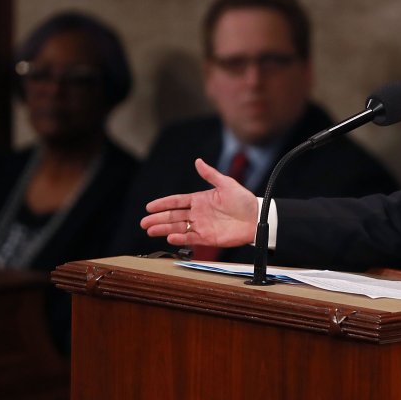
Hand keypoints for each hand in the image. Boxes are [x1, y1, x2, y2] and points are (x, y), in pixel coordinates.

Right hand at [140, 158, 257, 248]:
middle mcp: (198, 213)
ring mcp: (201, 226)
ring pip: (178, 228)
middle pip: (173, 216)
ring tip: (150, 230)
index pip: (177, 201)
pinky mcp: (207, 238)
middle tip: (144, 222)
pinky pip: (190, 239)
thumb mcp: (226, 184)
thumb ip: (210, 174)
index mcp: (200, 199)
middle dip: (158, 219)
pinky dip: (179, 238)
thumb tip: (198, 161)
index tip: (149, 206)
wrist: (256, 218)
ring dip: (164, 229)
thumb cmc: (244, 200)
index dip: (163, 204)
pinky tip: (169, 237)